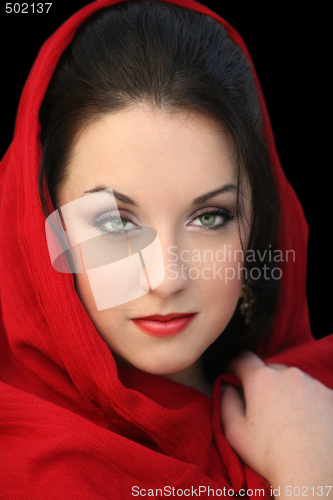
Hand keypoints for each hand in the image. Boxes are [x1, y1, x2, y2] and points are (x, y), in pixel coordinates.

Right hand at [220, 351, 332, 492]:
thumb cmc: (271, 456)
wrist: (313, 475)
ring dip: (288, 392)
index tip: (235, 377)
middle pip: (271, 370)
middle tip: (263, 409)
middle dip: (264, 384)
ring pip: (294, 380)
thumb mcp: (234, 431)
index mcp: (261, 379)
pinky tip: (306, 423)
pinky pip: (314, 392)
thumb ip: (225, 402)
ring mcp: (313, 384)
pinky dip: (309, 402)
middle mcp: (289, 375)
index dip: (236, 366)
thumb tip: (227, 387)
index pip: (243, 358)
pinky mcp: (331, 396)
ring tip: (288, 420)